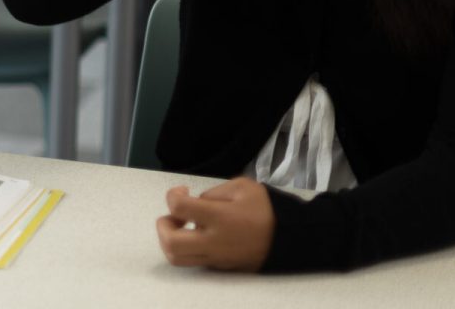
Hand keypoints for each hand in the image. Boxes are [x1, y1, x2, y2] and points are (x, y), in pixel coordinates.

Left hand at [156, 178, 273, 270]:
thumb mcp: (242, 187)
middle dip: (163, 225)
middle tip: (175, 215)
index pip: (178, 207)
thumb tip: (194, 203)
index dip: (172, 195)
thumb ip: (213, 193)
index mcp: (220, 218)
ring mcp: (217, 258)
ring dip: (170, 240)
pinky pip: (193, 261)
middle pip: (171, 243)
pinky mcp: (221, 267)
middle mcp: (215, 241)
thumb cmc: (267, 209)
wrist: (291, 238)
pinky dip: (186, 247)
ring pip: (177, 258)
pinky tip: (197, 234)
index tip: (184, 191)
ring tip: (181, 227)